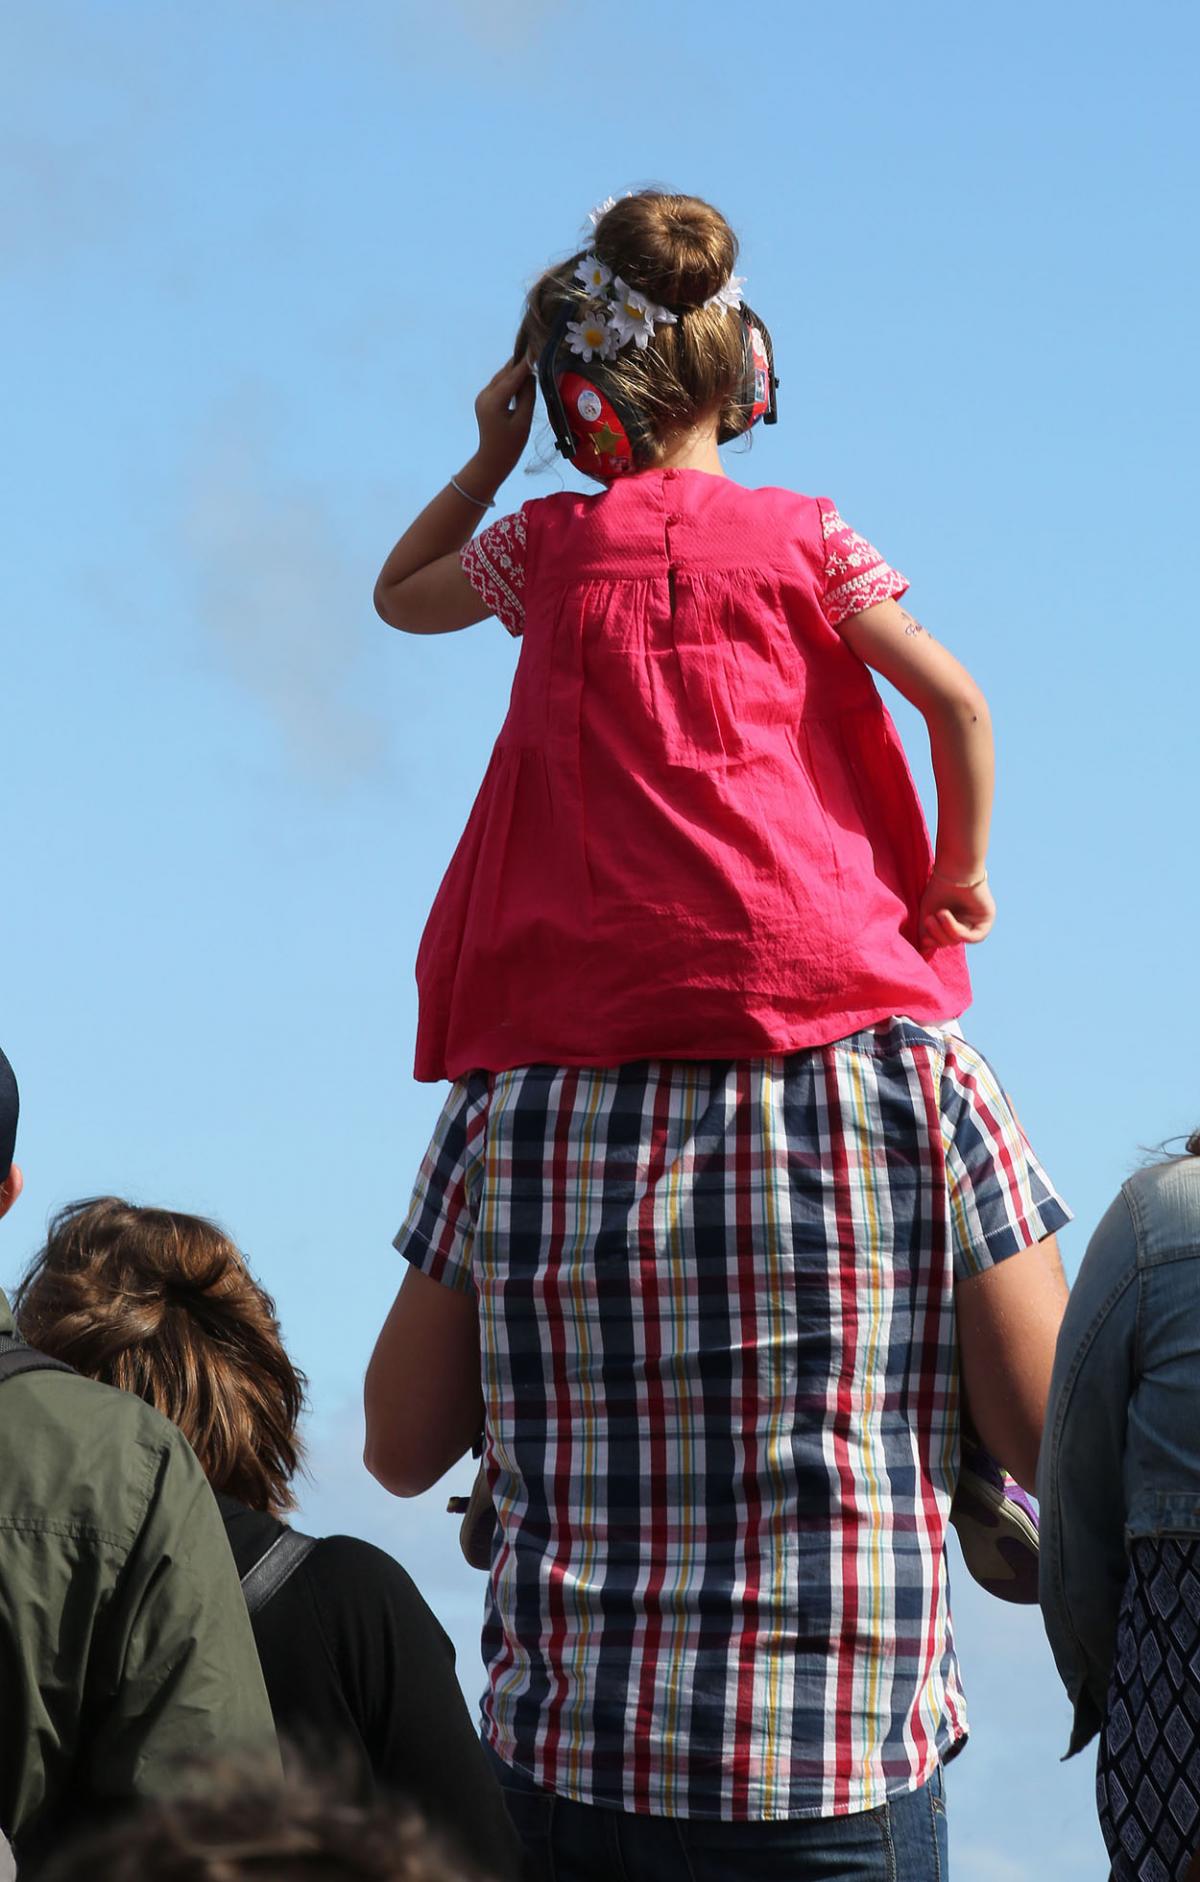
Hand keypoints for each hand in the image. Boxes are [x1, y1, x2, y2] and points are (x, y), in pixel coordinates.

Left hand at [465, 358, 535, 495]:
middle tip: (537, 352)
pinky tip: (522, 379)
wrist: (492, 460)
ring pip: (501, 377)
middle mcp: (485, 395)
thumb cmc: (511, 445)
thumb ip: (527, 396)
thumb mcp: (523, 421)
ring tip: (532, 363)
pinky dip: (511, 381)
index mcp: (493, 401)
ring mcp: (482, 396)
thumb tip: (531, 375)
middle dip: (520, 364)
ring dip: (515, 371)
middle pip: (505, 373)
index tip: (537, 348)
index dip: (526, 363)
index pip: (512, 377)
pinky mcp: (484, 399)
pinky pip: (500, 385)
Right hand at [918, 868, 995, 949]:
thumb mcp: (928, 914)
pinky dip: (957, 930)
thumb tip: (923, 950)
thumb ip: (926, 932)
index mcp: (953, 922)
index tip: (924, 938)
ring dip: (946, 930)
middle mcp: (967, 923)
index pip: (944, 941)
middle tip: (929, 919)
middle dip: (937, 934)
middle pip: (951, 942)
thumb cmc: (939, 888)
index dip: (934, 942)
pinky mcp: (986, 919)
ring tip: (939, 914)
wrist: (954, 870)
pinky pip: (973, 937)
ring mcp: (977, 922)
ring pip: (960, 940)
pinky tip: (946, 916)